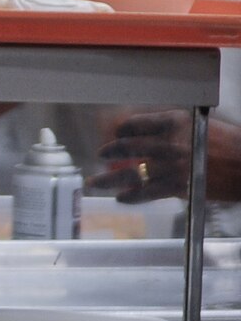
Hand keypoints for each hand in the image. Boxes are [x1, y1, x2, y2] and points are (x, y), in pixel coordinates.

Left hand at [95, 112, 240, 203]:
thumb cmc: (232, 145)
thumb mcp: (202, 126)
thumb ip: (178, 130)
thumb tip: (157, 136)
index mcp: (176, 122)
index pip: (139, 123)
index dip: (125, 129)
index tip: (118, 133)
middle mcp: (170, 142)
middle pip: (130, 147)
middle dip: (112, 151)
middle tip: (101, 154)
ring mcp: (172, 166)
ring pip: (133, 173)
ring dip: (110, 179)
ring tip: (94, 182)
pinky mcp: (179, 187)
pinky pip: (148, 193)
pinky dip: (132, 196)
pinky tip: (121, 198)